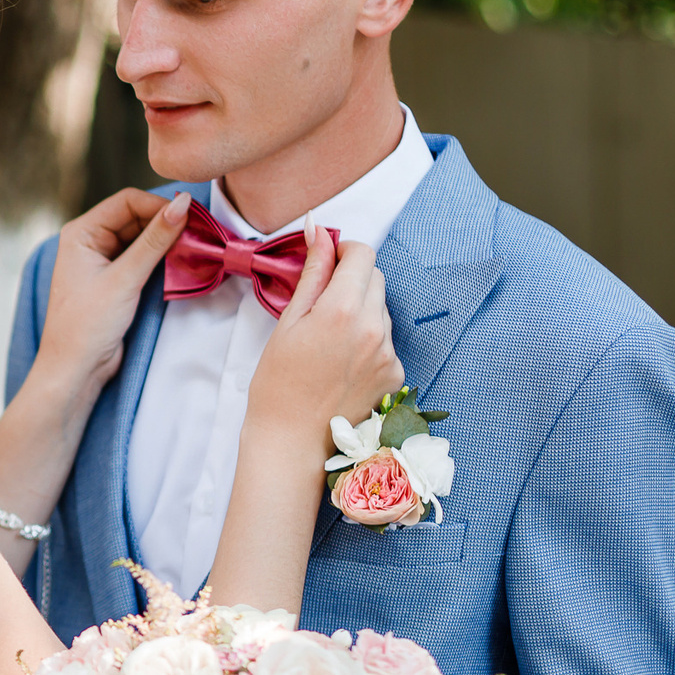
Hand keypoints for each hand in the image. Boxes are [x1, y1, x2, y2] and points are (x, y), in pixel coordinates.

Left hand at [32, 189, 192, 393]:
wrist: (75, 369)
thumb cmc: (87, 325)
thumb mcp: (125, 279)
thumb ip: (154, 241)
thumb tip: (183, 205)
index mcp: (81, 233)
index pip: (126, 201)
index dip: (158, 206)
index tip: (190, 218)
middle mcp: (89, 241)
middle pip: (135, 217)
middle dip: (165, 223)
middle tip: (198, 234)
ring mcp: (101, 260)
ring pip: (141, 238)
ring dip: (165, 241)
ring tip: (192, 247)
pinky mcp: (114, 279)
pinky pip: (141, 257)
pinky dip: (160, 258)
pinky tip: (179, 262)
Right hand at [244, 227, 401, 453]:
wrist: (292, 443)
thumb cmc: (278, 385)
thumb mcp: (288, 323)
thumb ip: (312, 273)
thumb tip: (319, 231)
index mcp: (343, 310)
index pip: (362, 254)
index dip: (344, 251)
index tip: (327, 261)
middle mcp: (374, 329)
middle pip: (375, 278)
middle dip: (352, 280)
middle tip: (321, 305)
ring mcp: (389, 353)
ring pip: (381, 310)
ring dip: (360, 311)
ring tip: (329, 343)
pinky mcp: (396, 375)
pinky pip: (385, 341)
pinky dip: (368, 341)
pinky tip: (342, 363)